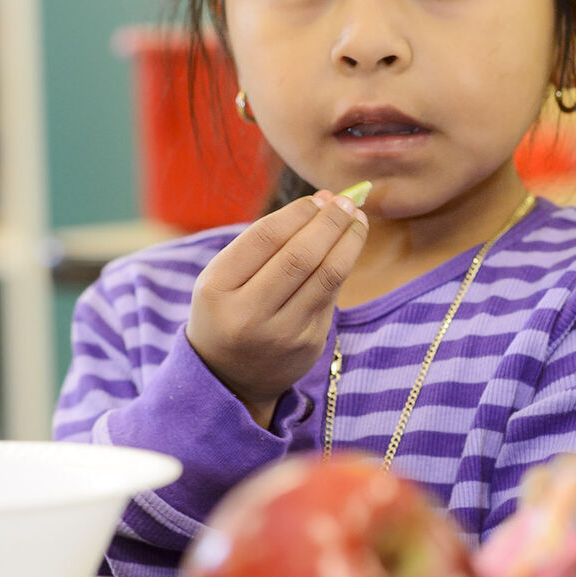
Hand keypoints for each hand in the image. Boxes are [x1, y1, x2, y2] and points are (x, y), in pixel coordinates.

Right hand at [186, 190, 367, 424]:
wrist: (229, 378)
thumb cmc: (228, 309)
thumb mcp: (223, 276)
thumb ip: (265, 241)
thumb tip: (323, 200)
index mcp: (217, 289)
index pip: (265, 238)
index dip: (298, 213)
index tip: (318, 198)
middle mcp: (248, 315)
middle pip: (301, 256)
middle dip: (330, 223)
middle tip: (347, 203)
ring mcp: (281, 334)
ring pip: (327, 276)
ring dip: (349, 242)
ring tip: (358, 220)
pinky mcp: (309, 345)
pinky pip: (332, 296)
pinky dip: (343, 266)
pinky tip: (348, 248)